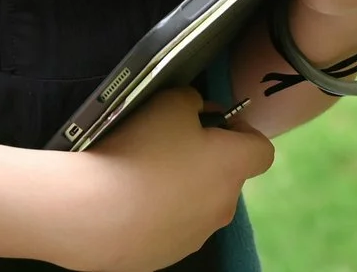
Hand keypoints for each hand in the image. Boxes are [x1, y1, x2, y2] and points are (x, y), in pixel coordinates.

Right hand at [38, 87, 274, 271]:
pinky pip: (176, 225)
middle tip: (169, 144)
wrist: (94, 212)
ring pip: (202, 202)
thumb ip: (194, 102)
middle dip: (206, 158)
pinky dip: (162, 212)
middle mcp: (224, 205)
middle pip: (228, 176)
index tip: (210, 123)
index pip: (262, 150)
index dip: (241, 132)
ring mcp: (199, 234)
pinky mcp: (172, 254)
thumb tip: (198, 113)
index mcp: (232, 167)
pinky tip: (132, 202)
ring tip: (144, 175)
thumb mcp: (170, 102)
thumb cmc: (140, 150)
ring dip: (184, 187)